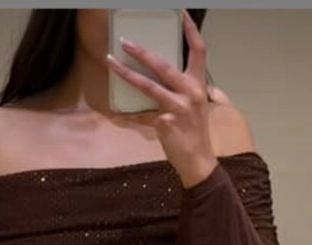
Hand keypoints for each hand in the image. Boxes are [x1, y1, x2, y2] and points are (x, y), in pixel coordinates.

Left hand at [106, 9, 218, 188]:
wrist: (199, 162)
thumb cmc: (196, 134)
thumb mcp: (197, 107)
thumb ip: (184, 90)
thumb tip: (166, 77)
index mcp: (200, 85)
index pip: (198, 51)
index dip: (190, 30)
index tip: (181, 13)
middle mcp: (191, 93)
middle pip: (164, 65)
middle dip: (143, 52)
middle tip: (125, 41)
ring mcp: (177, 108)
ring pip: (148, 86)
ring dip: (127, 73)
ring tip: (111, 61)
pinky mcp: (164, 123)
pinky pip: (142, 115)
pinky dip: (130, 115)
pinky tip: (118, 113)